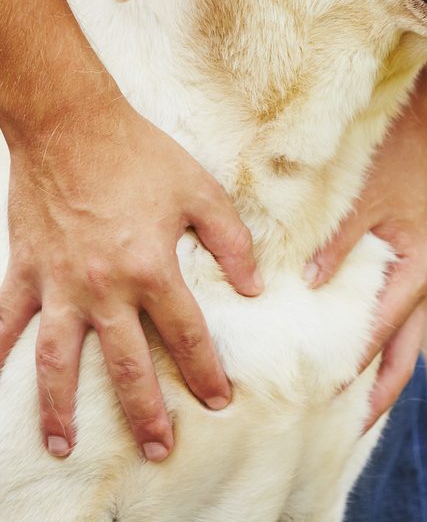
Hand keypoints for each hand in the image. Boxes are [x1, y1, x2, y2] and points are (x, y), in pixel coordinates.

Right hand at [0, 99, 261, 460]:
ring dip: (59, 407)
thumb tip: (254, 287)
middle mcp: (103, 287)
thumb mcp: (201, 191)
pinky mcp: (26, 269)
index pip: (185, 334)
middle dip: (143, 411)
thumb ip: (231, 241)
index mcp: (151, 267)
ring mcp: (58, 283)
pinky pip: (6, 320)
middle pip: (125, 363)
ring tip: (63, 445)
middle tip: (158, 448)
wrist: (73, 125)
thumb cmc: (141, 156)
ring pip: (57, 360)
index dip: (205, 370)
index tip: (218, 401)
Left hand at [306, 47, 426, 430]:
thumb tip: (305, 285)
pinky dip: (373, 338)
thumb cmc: (397, 158)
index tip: (315, 393)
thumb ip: (336, 244)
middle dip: (374, 393)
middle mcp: (421, 280)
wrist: (424, 124)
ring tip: (341, 402)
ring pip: (400, 338)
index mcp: (416, 270)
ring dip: (375, 369)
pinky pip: (392, 314)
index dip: (349, 367)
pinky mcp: (404, 262)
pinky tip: (343, 344)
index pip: (380, 335)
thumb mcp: (364, 200)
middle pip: (402, 354)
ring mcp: (415, 274)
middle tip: (340, 428)